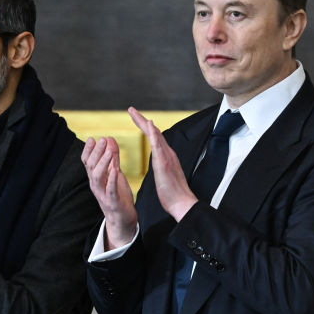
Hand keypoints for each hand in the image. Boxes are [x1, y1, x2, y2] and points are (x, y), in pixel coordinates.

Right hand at [82, 136, 137, 249]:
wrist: (122, 218)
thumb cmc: (117, 195)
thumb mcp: (115, 173)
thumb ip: (112, 157)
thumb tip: (109, 138)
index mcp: (95, 177)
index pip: (87, 162)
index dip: (88, 150)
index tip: (92, 138)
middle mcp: (96, 185)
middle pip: (91, 166)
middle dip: (96, 152)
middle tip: (102, 139)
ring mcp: (103, 193)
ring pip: (97, 177)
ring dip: (102, 163)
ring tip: (109, 152)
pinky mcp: (112, 201)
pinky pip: (110, 190)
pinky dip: (112, 179)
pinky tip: (115, 170)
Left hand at [129, 107, 197, 221]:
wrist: (182, 204)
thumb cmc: (172, 194)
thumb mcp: (164, 177)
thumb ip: (162, 167)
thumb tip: (160, 164)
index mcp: (165, 157)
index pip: (153, 138)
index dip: (145, 128)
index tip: (136, 118)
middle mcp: (167, 154)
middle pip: (154, 133)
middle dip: (142, 120)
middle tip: (131, 109)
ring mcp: (167, 157)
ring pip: (156, 136)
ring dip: (146, 123)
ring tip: (135, 113)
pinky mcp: (165, 164)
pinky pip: (159, 146)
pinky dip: (154, 134)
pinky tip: (150, 125)